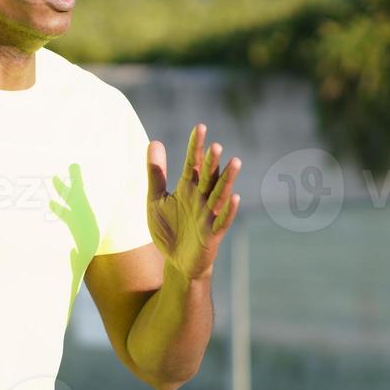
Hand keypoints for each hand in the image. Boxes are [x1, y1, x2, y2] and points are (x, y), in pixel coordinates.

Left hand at [146, 122, 242, 280]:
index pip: (194, 163)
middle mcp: (201, 199)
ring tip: (234, 163)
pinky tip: (234, 198)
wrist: (175, 262)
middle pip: (209, 177)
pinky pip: (221, 222)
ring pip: (220, 195)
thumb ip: (156, 173)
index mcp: (188, 188)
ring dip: (227, 180)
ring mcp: (208, 216)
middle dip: (212, 162)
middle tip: (216, 145)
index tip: (200, 127)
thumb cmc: (168, 229)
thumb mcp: (155, 199)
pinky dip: (228, 211)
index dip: (196, 147)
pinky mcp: (212, 235)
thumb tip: (155, 142)